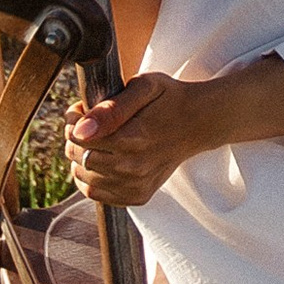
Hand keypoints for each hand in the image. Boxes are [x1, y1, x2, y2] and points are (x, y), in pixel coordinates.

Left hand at [59, 49, 283, 205]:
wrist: (207, 121)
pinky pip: (104, 198)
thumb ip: (111, 105)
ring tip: (101, 142)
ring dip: (86, 164)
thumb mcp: (144, 86)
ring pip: (90, 183)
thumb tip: (80, 127)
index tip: (83, 112)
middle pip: (83, 165)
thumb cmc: (172, 97)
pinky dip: (97, 183)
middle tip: (92, 125)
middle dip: (78, 145)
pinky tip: (108, 163)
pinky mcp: (142, 195)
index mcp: (135, 138)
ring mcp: (140, 184)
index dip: (76, 128)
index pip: (82, 145)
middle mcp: (137, 166)